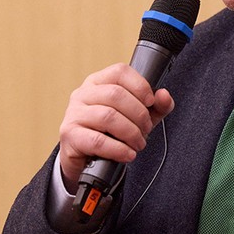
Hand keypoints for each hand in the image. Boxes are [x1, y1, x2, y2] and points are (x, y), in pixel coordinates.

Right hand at [57, 64, 174, 192]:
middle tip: (146, 130)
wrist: (85, 161)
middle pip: (116, 94)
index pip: (120, 72)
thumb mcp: (137, 118)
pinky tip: (128, 154)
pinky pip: (97, 140)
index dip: (140, 86)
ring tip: (138, 143)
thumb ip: (156, 106)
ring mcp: (73, 114)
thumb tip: (164, 95)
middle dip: (139, 115)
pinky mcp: (69, 135)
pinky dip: (118, 149)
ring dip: (131, 132)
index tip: (150, 102)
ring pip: (108, 116)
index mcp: (98, 82)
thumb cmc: (111, 133)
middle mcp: (83, 94)